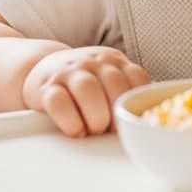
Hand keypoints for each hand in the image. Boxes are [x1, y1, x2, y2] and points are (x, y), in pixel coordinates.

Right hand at [22, 46, 150, 136]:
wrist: (42, 68)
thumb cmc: (84, 83)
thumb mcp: (108, 78)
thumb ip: (127, 91)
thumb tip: (148, 123)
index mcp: (114, 61)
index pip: (136, 76)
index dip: (137, 102)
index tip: (134, 121)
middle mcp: (92, 62)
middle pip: (114, 83)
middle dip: (117, 113)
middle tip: (113, 130)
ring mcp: (68, 72)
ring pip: (87, 89)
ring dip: (96, 116)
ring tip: (95, 130)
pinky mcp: (45, 88)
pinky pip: (58, 102)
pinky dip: (71, 121)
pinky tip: (77, 130)